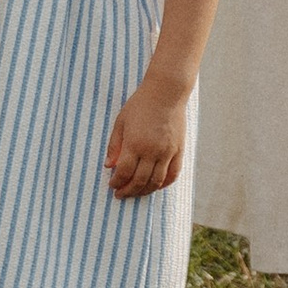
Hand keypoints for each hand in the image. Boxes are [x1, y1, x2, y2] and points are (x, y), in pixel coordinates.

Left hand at [105, 75, 186, 196]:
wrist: (166, 93)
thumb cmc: (140, 105)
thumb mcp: (121, 121)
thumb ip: (114, 145)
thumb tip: (108, 166)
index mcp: (135, 143)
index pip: (124, 172)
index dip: (117, 182)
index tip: (112, 186)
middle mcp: (151, 151)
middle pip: (139, 181)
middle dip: (128, 191)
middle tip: (121, 194)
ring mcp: (167, 152)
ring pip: (156, 182)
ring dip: (144, 191)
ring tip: (136, 192)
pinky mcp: (178, 151)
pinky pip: (173, 174)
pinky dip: (164, 184)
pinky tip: (155, 186)